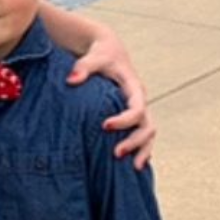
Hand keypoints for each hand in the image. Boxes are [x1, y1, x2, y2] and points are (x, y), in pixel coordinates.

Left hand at [66, 26, 154, 168]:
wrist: (107, 50)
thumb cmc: (100, 54)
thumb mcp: (93, 56)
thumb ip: (83, 67)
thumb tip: (72, 79)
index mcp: (133, 87)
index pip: (137, 108)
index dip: (124, 120)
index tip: (105, 126)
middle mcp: (139, 101)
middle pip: (147, 126)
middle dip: (135, 142)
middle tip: (116, 154)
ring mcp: (137, 110)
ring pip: (148, 134)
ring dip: (141, 150)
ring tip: (131, 168)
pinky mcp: (130, 116)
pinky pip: (140, 135)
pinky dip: (139, 149)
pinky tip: (131, 166)